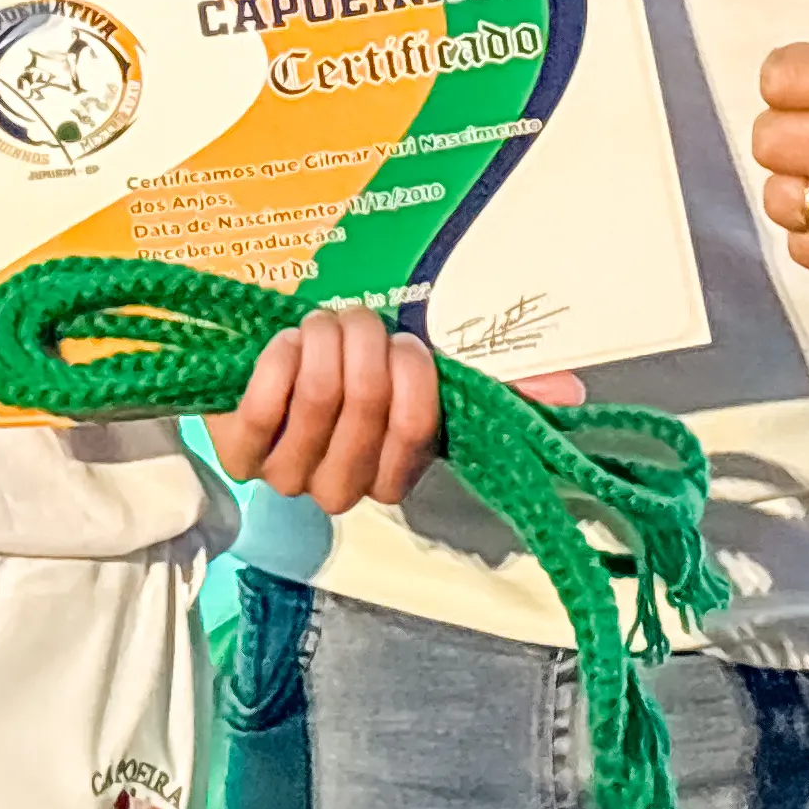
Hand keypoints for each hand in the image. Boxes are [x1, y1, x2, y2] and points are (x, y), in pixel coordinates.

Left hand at [206, 303, 586, 513]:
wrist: (269, 362)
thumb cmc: (351, 368)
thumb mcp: (421, 372)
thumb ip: (493, 384)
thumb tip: (570, 391)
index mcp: (392, 474)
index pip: (417, 431)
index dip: (413, 377)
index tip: (407, 346)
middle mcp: (339, 487)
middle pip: (365, 407)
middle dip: (364, 346)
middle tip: (358, 321)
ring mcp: (285, 475)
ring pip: (318, 400)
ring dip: (323, 343)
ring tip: (320, 326)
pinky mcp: (237, 452)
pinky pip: (263, 410)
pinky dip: (277, 362)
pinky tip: (283, 343)